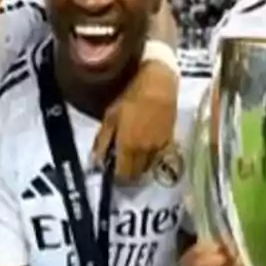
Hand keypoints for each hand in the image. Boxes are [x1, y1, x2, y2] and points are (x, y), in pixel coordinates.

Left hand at [96, 60, 178, 183]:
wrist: (158, 87)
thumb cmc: (130, 98)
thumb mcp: (110, 117)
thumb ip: (102, 141)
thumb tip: (96, 161)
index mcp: (127, 146)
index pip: (123, 175)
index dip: (117, 178)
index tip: (113, 173)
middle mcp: (144, 152)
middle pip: (136, 175)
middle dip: (128, 174)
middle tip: (122, 165)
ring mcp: (158, 148)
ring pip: (148, 167)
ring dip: (140, 166)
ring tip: (134, 155)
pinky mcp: (169, 141)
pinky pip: (159, 157)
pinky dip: (151, 157)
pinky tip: (147, 146)